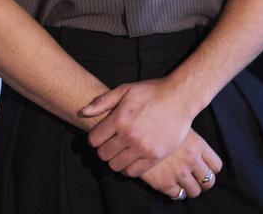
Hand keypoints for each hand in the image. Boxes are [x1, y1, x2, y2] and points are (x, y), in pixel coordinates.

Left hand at [81, 77, 196, 176]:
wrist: (179, 98)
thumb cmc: (151, 92)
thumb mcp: (125, 89)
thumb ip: (103, 101)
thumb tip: (83, 111)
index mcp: (119, 118)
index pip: (94, 140)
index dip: (95, 138)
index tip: (101, 135)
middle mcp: (129, 135)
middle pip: (103, 155)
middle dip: (104, 149)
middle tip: (111, 143)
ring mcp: (142, 148)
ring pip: (116, 166)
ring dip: (115, 159)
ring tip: (121, 151)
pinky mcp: (154, 157)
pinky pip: (133, 172)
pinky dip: (128, 168)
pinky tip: (131, 158)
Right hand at [140, 126, 222, 199]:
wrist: (136, 129)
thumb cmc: (158, 122)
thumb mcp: (179, 125)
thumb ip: (191, 139)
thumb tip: (199, 150)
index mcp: (198, 145)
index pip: (216, 165)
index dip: (211, 168)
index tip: (205, 167)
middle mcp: (191, 160)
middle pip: (209, 182)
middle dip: (203, 182)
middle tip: (196, 179)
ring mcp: (179, 173)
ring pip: (195, 192)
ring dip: (190, 188)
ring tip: (183, 182)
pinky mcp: (165, 183)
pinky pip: (178, 195)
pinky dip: (176, 192)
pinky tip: (171, 184)